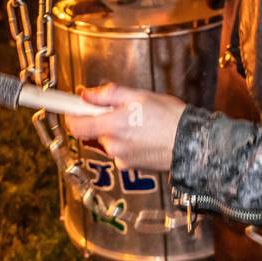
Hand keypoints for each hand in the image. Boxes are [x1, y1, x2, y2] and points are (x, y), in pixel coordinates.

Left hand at [64, 83, 185, 171]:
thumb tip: (86, 94)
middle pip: (94, 130)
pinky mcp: (131, 167)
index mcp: (112, 126)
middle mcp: (113, 146)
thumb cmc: (169, 117)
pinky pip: (121, 150)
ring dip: (118, 130)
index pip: (76, 125)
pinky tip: (145, 135)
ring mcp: (122, 158)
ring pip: (109, 140)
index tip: (70, 106)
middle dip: (104, 119)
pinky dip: (128, 142)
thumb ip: (108, 94)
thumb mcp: (138, 95)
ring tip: (141, 122)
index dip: (71, 114)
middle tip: (123, 108)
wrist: (192, 143)